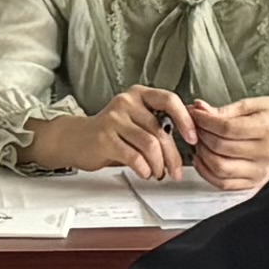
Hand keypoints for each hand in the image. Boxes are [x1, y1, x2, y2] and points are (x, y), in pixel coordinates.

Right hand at [72, 91, 199, 180]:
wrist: (75, 138)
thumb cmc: (110, 131)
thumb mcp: (135, 120)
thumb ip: (157, 124)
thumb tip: (186, 140)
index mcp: (139, 95)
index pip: (170, 100)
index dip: (185, 120)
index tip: (193, 138)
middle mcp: (127, 102)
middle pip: (160, 131)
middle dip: (173, 157)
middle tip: (176, 171)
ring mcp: (114, 119)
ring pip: (150, 145)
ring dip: (158, 165)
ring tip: (157, 173)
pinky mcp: (105, 138)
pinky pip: (134, 157)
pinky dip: (144, 169)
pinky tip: (145, 173)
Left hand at [179, 96, 268, 191]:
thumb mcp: (254, 104)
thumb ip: (226, 110)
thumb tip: (200, 109)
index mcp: (268, 129)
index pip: (227, 128)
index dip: (205, 121)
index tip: (196, 113)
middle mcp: (266, 153)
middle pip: (221, 148)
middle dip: (201, 135)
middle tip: (195, 126)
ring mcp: (261, 171)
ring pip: (220, 168)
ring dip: (202, 154)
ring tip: (199, 142)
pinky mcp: (255, 183)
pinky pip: (224, 184)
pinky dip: (207, 172)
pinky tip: (202, 159)